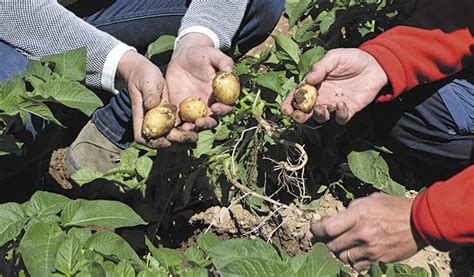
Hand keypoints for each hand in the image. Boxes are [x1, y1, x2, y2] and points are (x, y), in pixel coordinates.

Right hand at [117, 51, 196, 146]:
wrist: (146, 72)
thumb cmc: (143, 76)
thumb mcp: (146, 82)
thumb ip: (149, 93)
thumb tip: (152, 105)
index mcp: (141, 117)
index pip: (142, 138)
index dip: (154, 143)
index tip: (168, 140)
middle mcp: (151, 122)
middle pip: (160, 141)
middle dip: (175, 144)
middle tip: (190, 139)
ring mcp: (161, 121)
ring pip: (170, 138)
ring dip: (182, 141)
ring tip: (195, 139)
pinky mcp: (170, 116)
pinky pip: (177, 128)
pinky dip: (186, 131)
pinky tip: (197, 129)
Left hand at [166, 33, 233, 129]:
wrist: (183, 57)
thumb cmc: (201, 54)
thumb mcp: (212, 54)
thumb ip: (223, 61)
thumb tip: (229, 70)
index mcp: (222, 94)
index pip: (227, 105)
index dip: (224, 109)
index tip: (216, 107)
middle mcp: (211, 104)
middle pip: (213, 119)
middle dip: (207, 123)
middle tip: (199, 122)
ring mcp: (196, 109)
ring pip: (198, 123)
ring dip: (193, 128)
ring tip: (186, 128)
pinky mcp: (182, 109)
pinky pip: (182, 120)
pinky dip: (179, 125)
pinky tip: (174, 126)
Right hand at [282, 48, 387, 124]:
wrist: (376, 64)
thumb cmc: (352, 59)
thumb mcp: (334, 57)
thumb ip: (321, 67)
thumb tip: (308, 79)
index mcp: (314, 84)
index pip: (298, 96)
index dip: (290, 103)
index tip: (286, 109)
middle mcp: (321, 96)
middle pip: (305, 111)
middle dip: (299, 116)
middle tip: (299, 115)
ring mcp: (334, 104)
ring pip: (321, 117)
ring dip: (318, 115)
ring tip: (320, 108)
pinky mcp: (348, 110)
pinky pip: (341, 118)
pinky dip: (340, 114)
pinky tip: (342, 103)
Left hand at [311, 193, 425, 271]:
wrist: (419, 222)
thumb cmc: (394, 207)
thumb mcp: (370, 200)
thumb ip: (352, 209)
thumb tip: (338, 218)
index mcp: (358, 215)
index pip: (327, 228)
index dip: (316, 230)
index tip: (314, 229)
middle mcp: (362, 233)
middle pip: (332, 245)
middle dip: (326, 242)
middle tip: (325, 240)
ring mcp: (370, 248)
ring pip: (342, 257)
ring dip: (339, 253)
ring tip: (340, 247)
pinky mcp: (379, 259)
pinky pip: (357, 266)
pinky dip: (353, 262)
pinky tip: (354, 255)